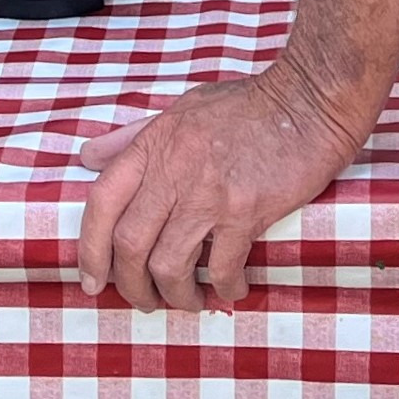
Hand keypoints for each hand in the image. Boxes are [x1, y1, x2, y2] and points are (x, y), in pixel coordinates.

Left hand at [76, 63, 363, 310]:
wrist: (310, 97)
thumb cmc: (248, 104)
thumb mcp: (181, 109)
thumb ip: (133, 136)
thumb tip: (89, 157)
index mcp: (154, 144)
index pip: (101, 203)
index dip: (90, 249)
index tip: (91, 280)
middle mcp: (174, 168)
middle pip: (129, 244)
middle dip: (131, 285)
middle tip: (145, 301)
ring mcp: (209, 191)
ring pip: (169, 264)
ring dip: (175, 295)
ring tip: (189, 301)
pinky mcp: (247, 209)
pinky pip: (223, 267)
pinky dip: (225, 288)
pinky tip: (233, 289)